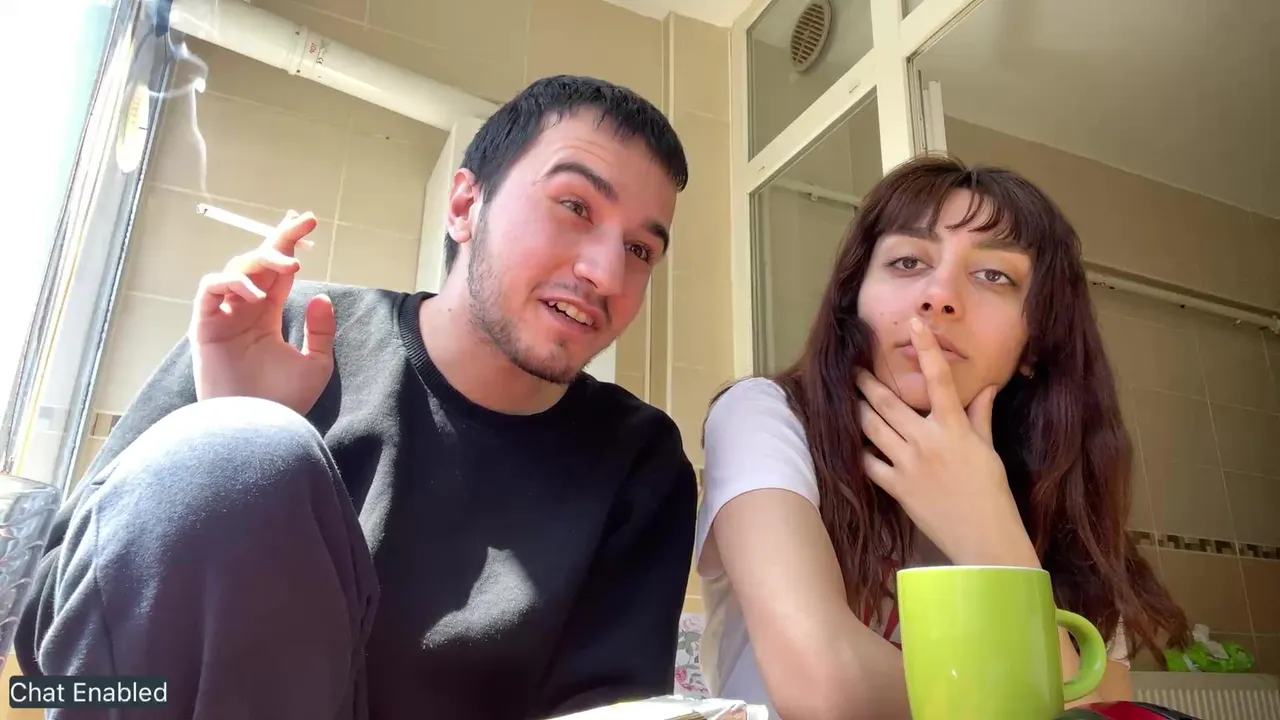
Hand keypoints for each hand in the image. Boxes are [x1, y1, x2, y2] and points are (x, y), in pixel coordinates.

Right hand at [190, 210, 334, 415]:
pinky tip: (256, 295)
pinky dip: (232, 283)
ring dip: (261, 260)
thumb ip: (320, 330)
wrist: (257, 425)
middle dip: (279, 239)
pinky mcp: (204, 325)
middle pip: (257, 261)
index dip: (289, 244)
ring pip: (235, 268)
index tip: (309, 221)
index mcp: (266, 316)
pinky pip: (210, 289)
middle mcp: (243, 311)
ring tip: (289, 268)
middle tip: (302, 224)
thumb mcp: (315, 363)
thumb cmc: (284, 401)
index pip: (277, 271)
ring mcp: (223, 316)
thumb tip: (320, 297)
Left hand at [857, 318, 1037, 567]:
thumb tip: (986, 387)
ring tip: (846, 399)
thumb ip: (981, 416)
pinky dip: (858, 450)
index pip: (939, 379)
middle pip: (888, 403)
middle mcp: (927, 441)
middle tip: (852, 368)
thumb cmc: (991, 492)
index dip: (927, 348)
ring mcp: (909, 464)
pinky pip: (869, 463)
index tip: (915, 323)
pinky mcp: (897, 488)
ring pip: (872, 428)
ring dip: (856, 410)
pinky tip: (850, 441)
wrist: (984, 538)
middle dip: (867, 382)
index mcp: (954, 428)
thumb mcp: (988, 450)